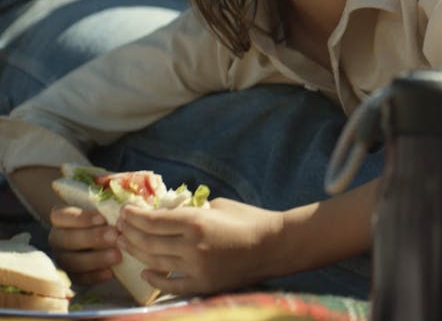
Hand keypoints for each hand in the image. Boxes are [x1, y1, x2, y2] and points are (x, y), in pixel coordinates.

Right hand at [48, 206, 120, 285]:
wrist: (114, 243)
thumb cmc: (110, 220)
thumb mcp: (108, 212)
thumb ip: (110, 210)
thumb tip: (125, 206)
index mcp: (62, 220)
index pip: (61, 216)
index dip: (80, 218)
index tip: (103, 218)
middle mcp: (58, 239)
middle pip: (67, 239)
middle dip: (92, 238)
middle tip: (115, 236)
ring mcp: (63, 259)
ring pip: (72, 261)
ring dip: (96, 259)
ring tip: (117, 256)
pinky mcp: (72, 276)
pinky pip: (79, 279)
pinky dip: (95, 276)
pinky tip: (111, 273)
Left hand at [115, 198, 284, 295]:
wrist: (276, 246)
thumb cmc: (251, 220)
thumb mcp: (220, 205)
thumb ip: (192, 210)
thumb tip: (170, 212)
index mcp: (196, 223)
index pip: (153, 221)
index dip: (135, 216)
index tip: (125, 211)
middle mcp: (191, 247)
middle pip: (148, 241)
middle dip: (129, 232)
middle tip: (118, 226)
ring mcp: (196, 268)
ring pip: (155, 261)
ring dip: (136, 251)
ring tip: (125, 243)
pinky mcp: (203, 284)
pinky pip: (171, 284)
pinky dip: (155, 278)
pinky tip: (144, 270)